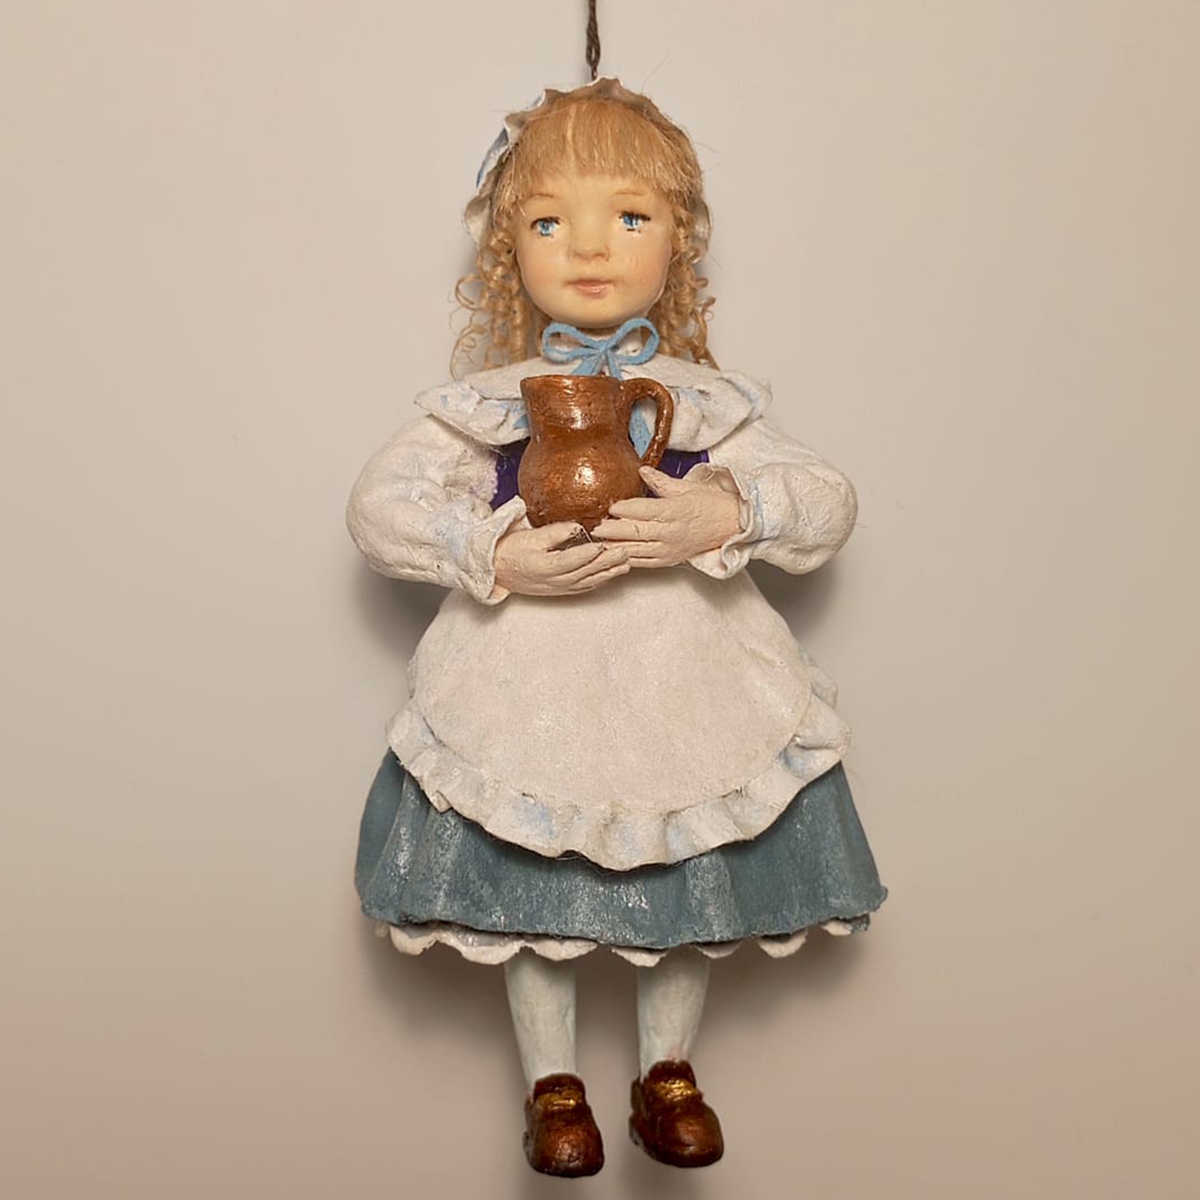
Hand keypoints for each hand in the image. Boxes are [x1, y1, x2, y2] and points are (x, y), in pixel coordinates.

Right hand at [492, 521, 629, 597]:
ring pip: (588, 582)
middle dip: (608, 563)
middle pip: (586, 572)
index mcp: (546, 566)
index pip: (573, 559)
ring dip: (608, 573)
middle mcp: (555, 581)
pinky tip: (610, 575)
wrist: (496, 570)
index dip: (590, 553)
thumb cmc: (510, 551)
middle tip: (625, 552)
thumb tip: (577, 527)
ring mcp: (559, 588)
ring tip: (626, 564)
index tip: (604, 545)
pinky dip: (599, 581)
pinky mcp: (560, 590)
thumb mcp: (530, 537)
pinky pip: (583, 587)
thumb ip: (555, 533)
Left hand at [591, 466, 742, 567]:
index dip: (625, 509)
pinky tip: (613, 555)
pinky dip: (627, 559)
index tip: (611, 506)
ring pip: (636, 550)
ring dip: (615, 547)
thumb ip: (661, 482)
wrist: (731, 525)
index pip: (644, 511)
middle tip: (595, 528)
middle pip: (636, 532)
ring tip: (598, 543)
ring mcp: (669, 549)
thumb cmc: (711, 503)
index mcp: (675, 511)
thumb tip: (642, 470)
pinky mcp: (668, 560)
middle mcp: (671, 532)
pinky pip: (643, 562)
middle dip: (613, 531)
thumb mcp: (687, 487)